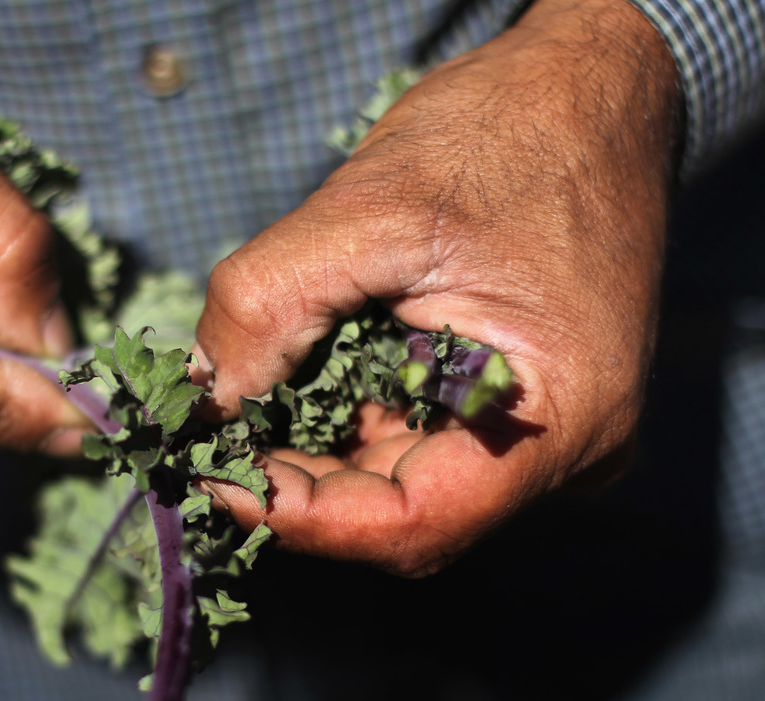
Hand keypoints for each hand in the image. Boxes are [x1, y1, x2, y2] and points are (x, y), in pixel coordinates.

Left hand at [195, 0, 680, 575]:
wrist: (588, 89)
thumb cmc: (508, 133)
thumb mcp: (375, 206)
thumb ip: (270, 304)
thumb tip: (199, 397)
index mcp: (562, 417)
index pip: (413, 524)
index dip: (300, 517)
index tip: (213, 478)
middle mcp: (558, 447)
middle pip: (397, 509)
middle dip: (292, 481)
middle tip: (204, 439)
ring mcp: (529, 425)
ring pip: (393, 475)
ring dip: (308, 447)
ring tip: (235, 404)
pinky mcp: (499, 395)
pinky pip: (408, 433)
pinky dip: (337, 412)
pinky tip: (287, 376)